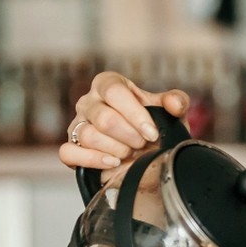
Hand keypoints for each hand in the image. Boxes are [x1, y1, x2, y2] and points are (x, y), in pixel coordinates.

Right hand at [58, 71, 190, 177]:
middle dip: (129, 137)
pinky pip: (69, 152)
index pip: (114, 92)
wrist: (144, 154)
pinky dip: (92, 160)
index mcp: (108, 84)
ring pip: (89, 136)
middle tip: (142, 144)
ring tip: (130, 153)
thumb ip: (176, 102)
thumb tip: (174, 104)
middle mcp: (89, 101)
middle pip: (104, 118)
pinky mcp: (70, 146)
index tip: (152, 133)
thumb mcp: (170, 113)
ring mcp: (77, 124)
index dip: (135, 114)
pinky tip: (112, 162)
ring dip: (116, 150)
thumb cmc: (153, 127)